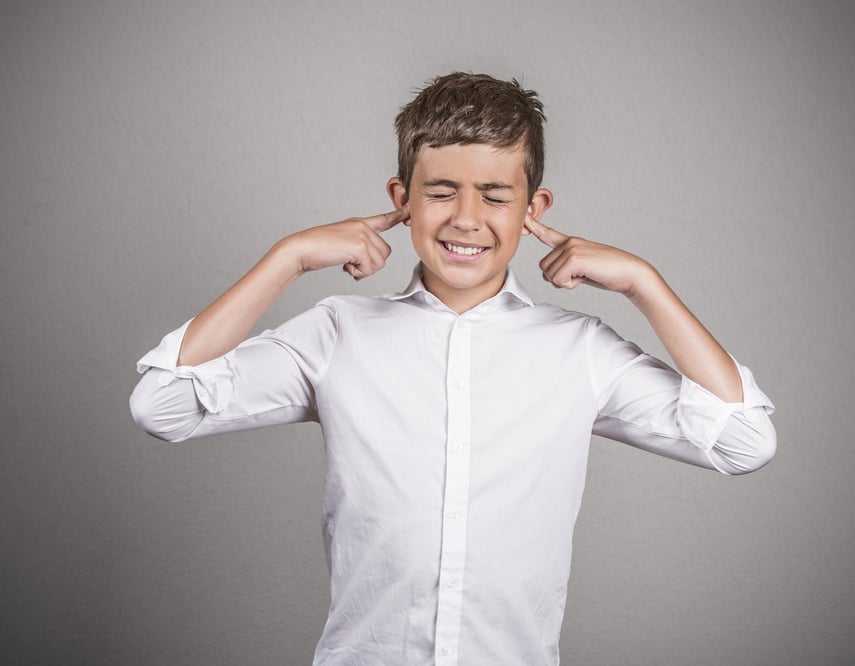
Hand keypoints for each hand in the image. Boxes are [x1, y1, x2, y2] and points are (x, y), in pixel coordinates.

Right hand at [292, 207, 408, 279]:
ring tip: (346, 264)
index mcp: (358, 223)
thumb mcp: (342, 242)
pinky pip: (370, 268)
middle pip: (385, 253)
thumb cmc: (318, 249)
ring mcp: (362, 235)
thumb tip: (371, 263)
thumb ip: (359, 247)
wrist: (302, 249)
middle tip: (351, 264)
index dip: (398, 216)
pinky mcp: (359, 246)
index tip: (410, 209)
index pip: (383, 219)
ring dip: (363, 270)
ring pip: (379, 262)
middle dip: (370, 265)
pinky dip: (358, 272)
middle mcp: (363, 226)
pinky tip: (345, 266)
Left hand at [524, 214, 653, 295]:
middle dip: (559, 278)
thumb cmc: (607, 273)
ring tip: (585, 275)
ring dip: (565, 282)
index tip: (523, 215)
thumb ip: (562, 269)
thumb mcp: (581, 270)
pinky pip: (558, 280)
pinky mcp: (574, 258)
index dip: (534, 226)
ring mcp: (571, 248)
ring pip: (549, 275)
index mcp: (570, 243)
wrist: (629, 273)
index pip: (548, 234)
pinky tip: (585, 277)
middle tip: (580, 275)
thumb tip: (545, 276)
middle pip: (544, 267)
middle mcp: (569, 242)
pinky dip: (570, 285)